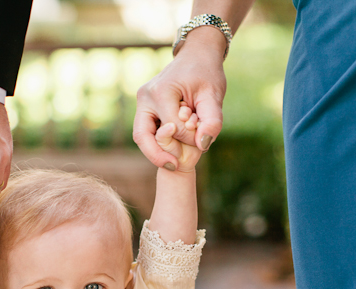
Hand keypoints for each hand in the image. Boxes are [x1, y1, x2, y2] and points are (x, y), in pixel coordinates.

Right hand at [134, 27, 226, 170]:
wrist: (197, 55)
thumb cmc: (207, 73)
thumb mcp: (214, 95)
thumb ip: (212, 120)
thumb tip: (203, 144)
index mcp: (161, 92)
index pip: (173, 128)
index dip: (189, 138)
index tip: (203, 138)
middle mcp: (145, 96)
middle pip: (142, 135)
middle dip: (156, 155)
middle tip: (174, 167)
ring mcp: (142, 101)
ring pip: (141, 135)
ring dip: (154, 151)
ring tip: (171, 163)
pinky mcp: (145, 106)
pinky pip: (146, 130)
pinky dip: (156, 142)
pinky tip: (170, 151)